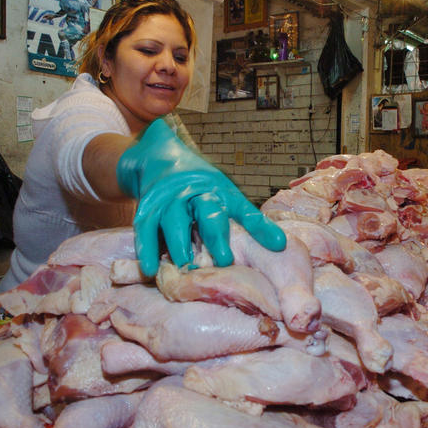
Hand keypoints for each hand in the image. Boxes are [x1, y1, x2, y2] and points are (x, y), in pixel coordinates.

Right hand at [117, 118, 285, 275]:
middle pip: (207, 212)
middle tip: (224, 262)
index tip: (274, 245)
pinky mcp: (147, 207)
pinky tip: (149, 269)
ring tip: (186, 268)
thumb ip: (253, 222)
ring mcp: (170, 199)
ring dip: (180, 244)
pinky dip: (146, 249)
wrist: (158, 158)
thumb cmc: (202, 188)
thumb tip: (282, 245)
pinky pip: (145, 228)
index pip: (242, 209)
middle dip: (215, 236)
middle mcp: (196, 192)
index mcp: (221, 191)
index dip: (258, 227)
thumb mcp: (229, 197)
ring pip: (173, 220)